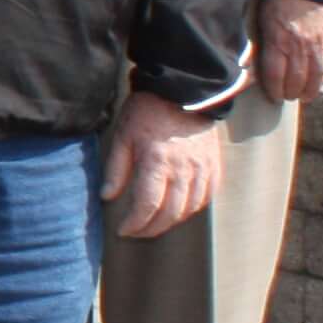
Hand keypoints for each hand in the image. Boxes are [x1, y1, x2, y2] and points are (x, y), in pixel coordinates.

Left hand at [104, 93, 224, 241]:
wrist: (184, 90)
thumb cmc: (148, 111)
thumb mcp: (123, 135)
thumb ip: (116, 168)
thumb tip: (107, 196)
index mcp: (157, 162)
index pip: (147, 206)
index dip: (135, 223)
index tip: (123, 230)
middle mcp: (184, 170)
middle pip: (170, 213)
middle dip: (152, 229)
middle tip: (137, 232)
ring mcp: (203, 168)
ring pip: (191, 208)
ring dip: (172, 221)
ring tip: (155, 224)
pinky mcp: (214, 164)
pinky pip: (207, 196)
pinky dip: (193, 208)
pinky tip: (180, 211)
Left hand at [258, 0, 322, 103]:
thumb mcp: (261, 18)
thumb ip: (258, 43)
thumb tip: (247, 65)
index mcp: (278, 40)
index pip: (275, 75)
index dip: (274, 90)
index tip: (273, 96)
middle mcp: (301, 46)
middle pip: (297, 80)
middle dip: (292, 93)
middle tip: (289, 97)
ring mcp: (322, 44)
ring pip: (318, 77)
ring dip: (311, 90)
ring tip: (305, 96)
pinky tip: (321, 82)